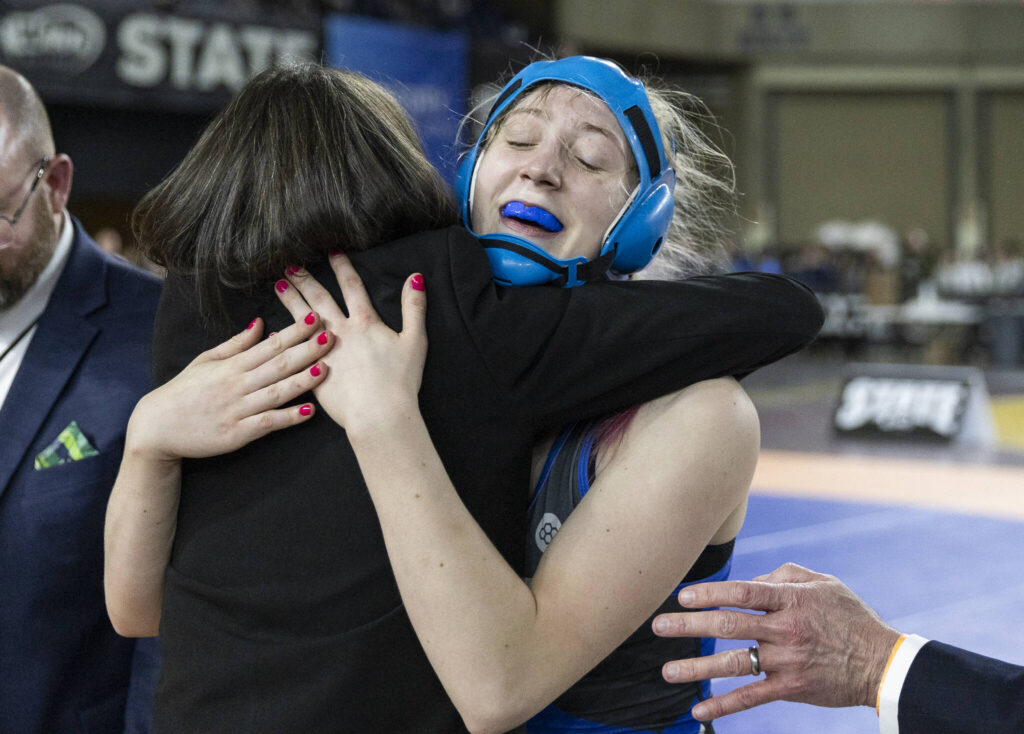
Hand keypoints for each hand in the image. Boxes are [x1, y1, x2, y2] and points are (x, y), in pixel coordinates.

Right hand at [127, 313, 331, 461]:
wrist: (156, 428)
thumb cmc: (183, 392)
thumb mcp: (206, 361)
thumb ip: (236, 344)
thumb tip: (261, 322)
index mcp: (231, 366)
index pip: (269, 345)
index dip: (294, 332)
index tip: (315, 319)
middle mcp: (237, 385)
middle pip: (278, 365)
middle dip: (307, 350)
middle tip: (332, 336)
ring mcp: (238, 410)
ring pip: (276, 392)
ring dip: (303, 380)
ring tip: (326, 368)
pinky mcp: (238, 434)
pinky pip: (268, 423)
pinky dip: (288, 417)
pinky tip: (309, 411)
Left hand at [275, 254, 426, 436]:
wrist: (379, 415)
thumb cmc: (400, 382)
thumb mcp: (416, 341)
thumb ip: (414, 308)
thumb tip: (416, 277)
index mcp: (365, 323)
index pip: (351, 287)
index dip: (341, 267)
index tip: (330, 251)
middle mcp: (341, 333)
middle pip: (320, 299)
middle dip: (306, 279)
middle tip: (290, 264)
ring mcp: (323, 353)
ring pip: (301, 320)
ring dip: (290, 301)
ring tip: (278, 286)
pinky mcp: (312, 373)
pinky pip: (293, 352)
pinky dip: (283, 340)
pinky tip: (272, 332)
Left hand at [652, 562, 900, 720]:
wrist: (881, 663)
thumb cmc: (848, 616)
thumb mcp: (822, 583)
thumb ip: (782, 576)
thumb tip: (748, 580)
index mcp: (791, 600)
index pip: (742, 593)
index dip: (710, 593)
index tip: (682, 596)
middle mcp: (785, 630)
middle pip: (729, 625)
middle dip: (689, 626)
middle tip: (658, 625)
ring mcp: (787, 661)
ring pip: (734, 664)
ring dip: (697, 668)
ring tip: (667, 670)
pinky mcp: (791, 688)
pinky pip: (751, 697)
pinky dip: (723, 705)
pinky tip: (698, 710)